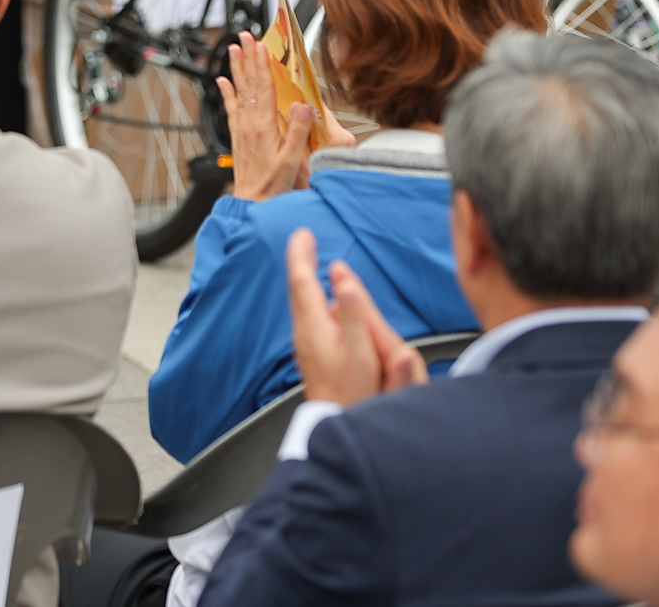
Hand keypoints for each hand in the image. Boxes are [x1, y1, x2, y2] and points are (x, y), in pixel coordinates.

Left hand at [218, 31, 315, 200]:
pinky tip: (222, 80)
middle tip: (245, 36)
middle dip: (249, 58)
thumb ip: (299, 132)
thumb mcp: (293, 161)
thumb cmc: (274, 186)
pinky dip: (227, 93)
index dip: (263, 65)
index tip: (262, 45)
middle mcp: (250, 124)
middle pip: (250, 84)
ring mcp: (242, 129)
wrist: (252, 203)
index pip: (264, 88)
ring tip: (233, 49)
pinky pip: (231, 108)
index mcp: (265, 127)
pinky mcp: (238, 136)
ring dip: (237, 69)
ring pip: (239, 92)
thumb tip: (304, 106)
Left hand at [286, 229, 428, 407]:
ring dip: (306, 279)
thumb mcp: (360, 351)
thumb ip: (354, 313)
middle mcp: (304, 332)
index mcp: (314, 326)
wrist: (336, 425)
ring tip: (310, 262)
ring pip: (302, 303)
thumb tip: (344, 279)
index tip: (303, 234)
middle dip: (301, 262)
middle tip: (305, 241)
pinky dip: (312, 298)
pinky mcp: (312, 354)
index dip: (302, 255)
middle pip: (298, 289)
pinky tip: (321, 301)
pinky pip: (308, 315)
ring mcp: (305, 344)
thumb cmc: (352, 393)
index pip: (302, 281)